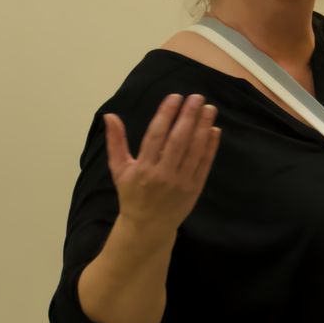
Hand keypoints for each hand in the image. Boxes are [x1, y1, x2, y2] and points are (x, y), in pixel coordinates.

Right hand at [105, 93, 220, 235]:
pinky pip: (204, 164)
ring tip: (209, 109)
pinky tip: (214, 130)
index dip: (166, 115)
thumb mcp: (119, 169)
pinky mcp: (194, 188)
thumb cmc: (132, 194)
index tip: (175, 97)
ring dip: (203, 128)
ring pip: (194, 150)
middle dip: (188, 116)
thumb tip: (110, 116)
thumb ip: (116, 142)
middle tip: (197, 97)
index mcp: (143, 167)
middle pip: (178, 140)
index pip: (156, 135)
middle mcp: (163, 174)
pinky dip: (210, 147)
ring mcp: (181, 182)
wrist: (148, 225)